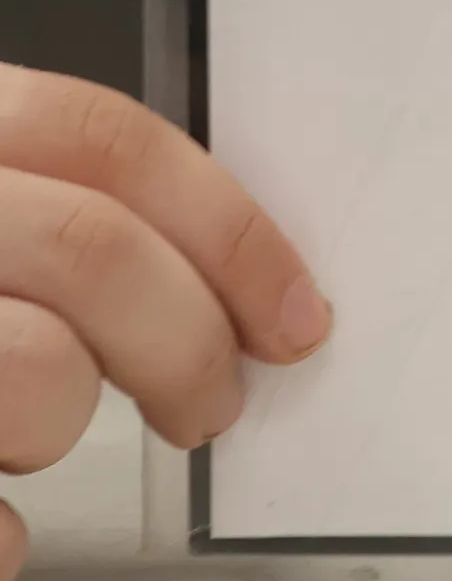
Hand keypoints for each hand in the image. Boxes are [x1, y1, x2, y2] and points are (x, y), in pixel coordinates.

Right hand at [0, 67, 328, 580]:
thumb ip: (40, 213)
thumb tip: (224, 284)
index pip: (103, 142)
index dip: (227, 228)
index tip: (295, 315)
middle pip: (90, 250)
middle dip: (188, 340)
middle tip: (215, 402)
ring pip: (33, 374)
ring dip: (59, 427)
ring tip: (22, 438)